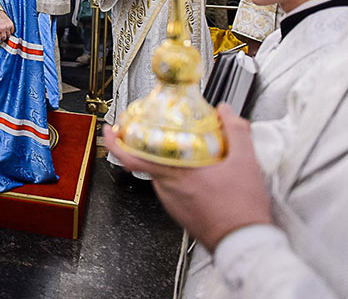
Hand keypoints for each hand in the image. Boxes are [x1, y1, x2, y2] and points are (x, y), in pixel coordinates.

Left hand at [0, 9, 14, 42]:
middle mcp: (3, 28)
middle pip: (4, 38)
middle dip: (2, 38)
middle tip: (2, 37)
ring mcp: (7, 27)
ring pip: (8, 35)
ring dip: (6, 35)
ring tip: (4, 33)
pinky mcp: (11, 25)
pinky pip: (12, 31)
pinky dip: (10, 32)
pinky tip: (7, 30)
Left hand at [104, 104, 271, 251]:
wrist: (244, 242)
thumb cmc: (240, 210)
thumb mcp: (245, 162)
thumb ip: (235, 131)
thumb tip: (227, 112)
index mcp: (175, 173)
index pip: (132, 158)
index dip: (115, 143)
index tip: (110, 131)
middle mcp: (167, 188)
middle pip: (147, 161)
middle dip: (148, 144)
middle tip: (149, 130)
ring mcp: (171, 201)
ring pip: (160, 174)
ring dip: (166, 161)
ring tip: (179, 149)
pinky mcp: (178, 211)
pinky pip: (169, 187)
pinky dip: (176, 175)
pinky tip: (192, 172)